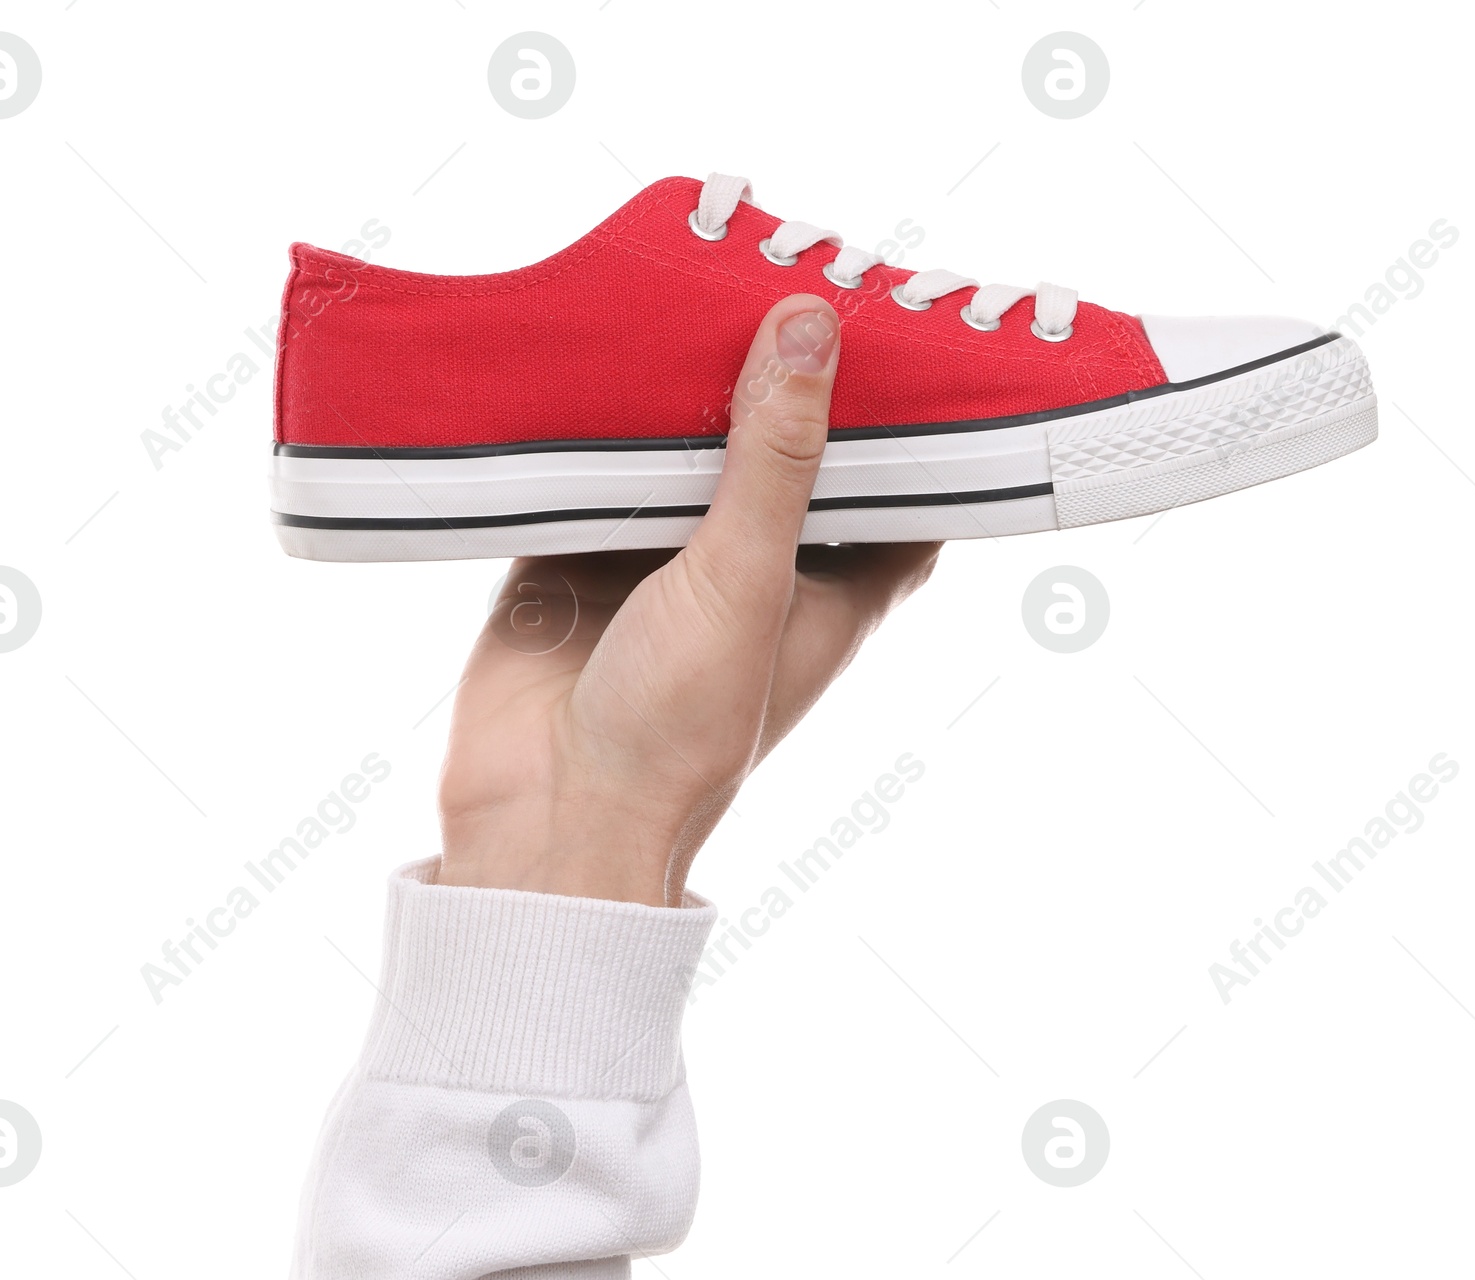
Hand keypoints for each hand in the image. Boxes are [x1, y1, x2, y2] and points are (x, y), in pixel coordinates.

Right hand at [436, 295, 940, 905]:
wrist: (546, 811)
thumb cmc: (677, 729)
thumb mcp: (747, 581)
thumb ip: (777, 458)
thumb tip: (812, 326)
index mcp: (834, 589)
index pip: (904, 490)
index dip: (916, 416)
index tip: (914, 324)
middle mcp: (759, 568)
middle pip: (791, 450)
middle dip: (787, 372)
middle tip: (787, 260)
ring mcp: (668, 558)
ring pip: (690, 446)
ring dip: (687, 380)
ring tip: (692, 271)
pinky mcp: (582, 549)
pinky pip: (595, 460)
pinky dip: (595, 408)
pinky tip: (593, 331)